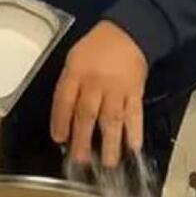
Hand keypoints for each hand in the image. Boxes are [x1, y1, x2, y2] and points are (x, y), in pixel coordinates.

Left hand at [51, 20, 147, 167]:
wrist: (128, 33)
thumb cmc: (95, 48)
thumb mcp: (72, 60)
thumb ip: (68, 85)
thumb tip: (62, 115)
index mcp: (75, 74)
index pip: (64, 101)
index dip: (60, 121)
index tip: (59, 139)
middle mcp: (95, 83)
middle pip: (87, 114)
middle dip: (83, 140)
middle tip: (80, 161)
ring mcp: (117, 89)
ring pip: (112, 119)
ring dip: (111, 143)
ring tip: (109, 163)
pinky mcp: (136, 92)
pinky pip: (135, 114)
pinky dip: (135, 131)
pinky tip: (134, 146)